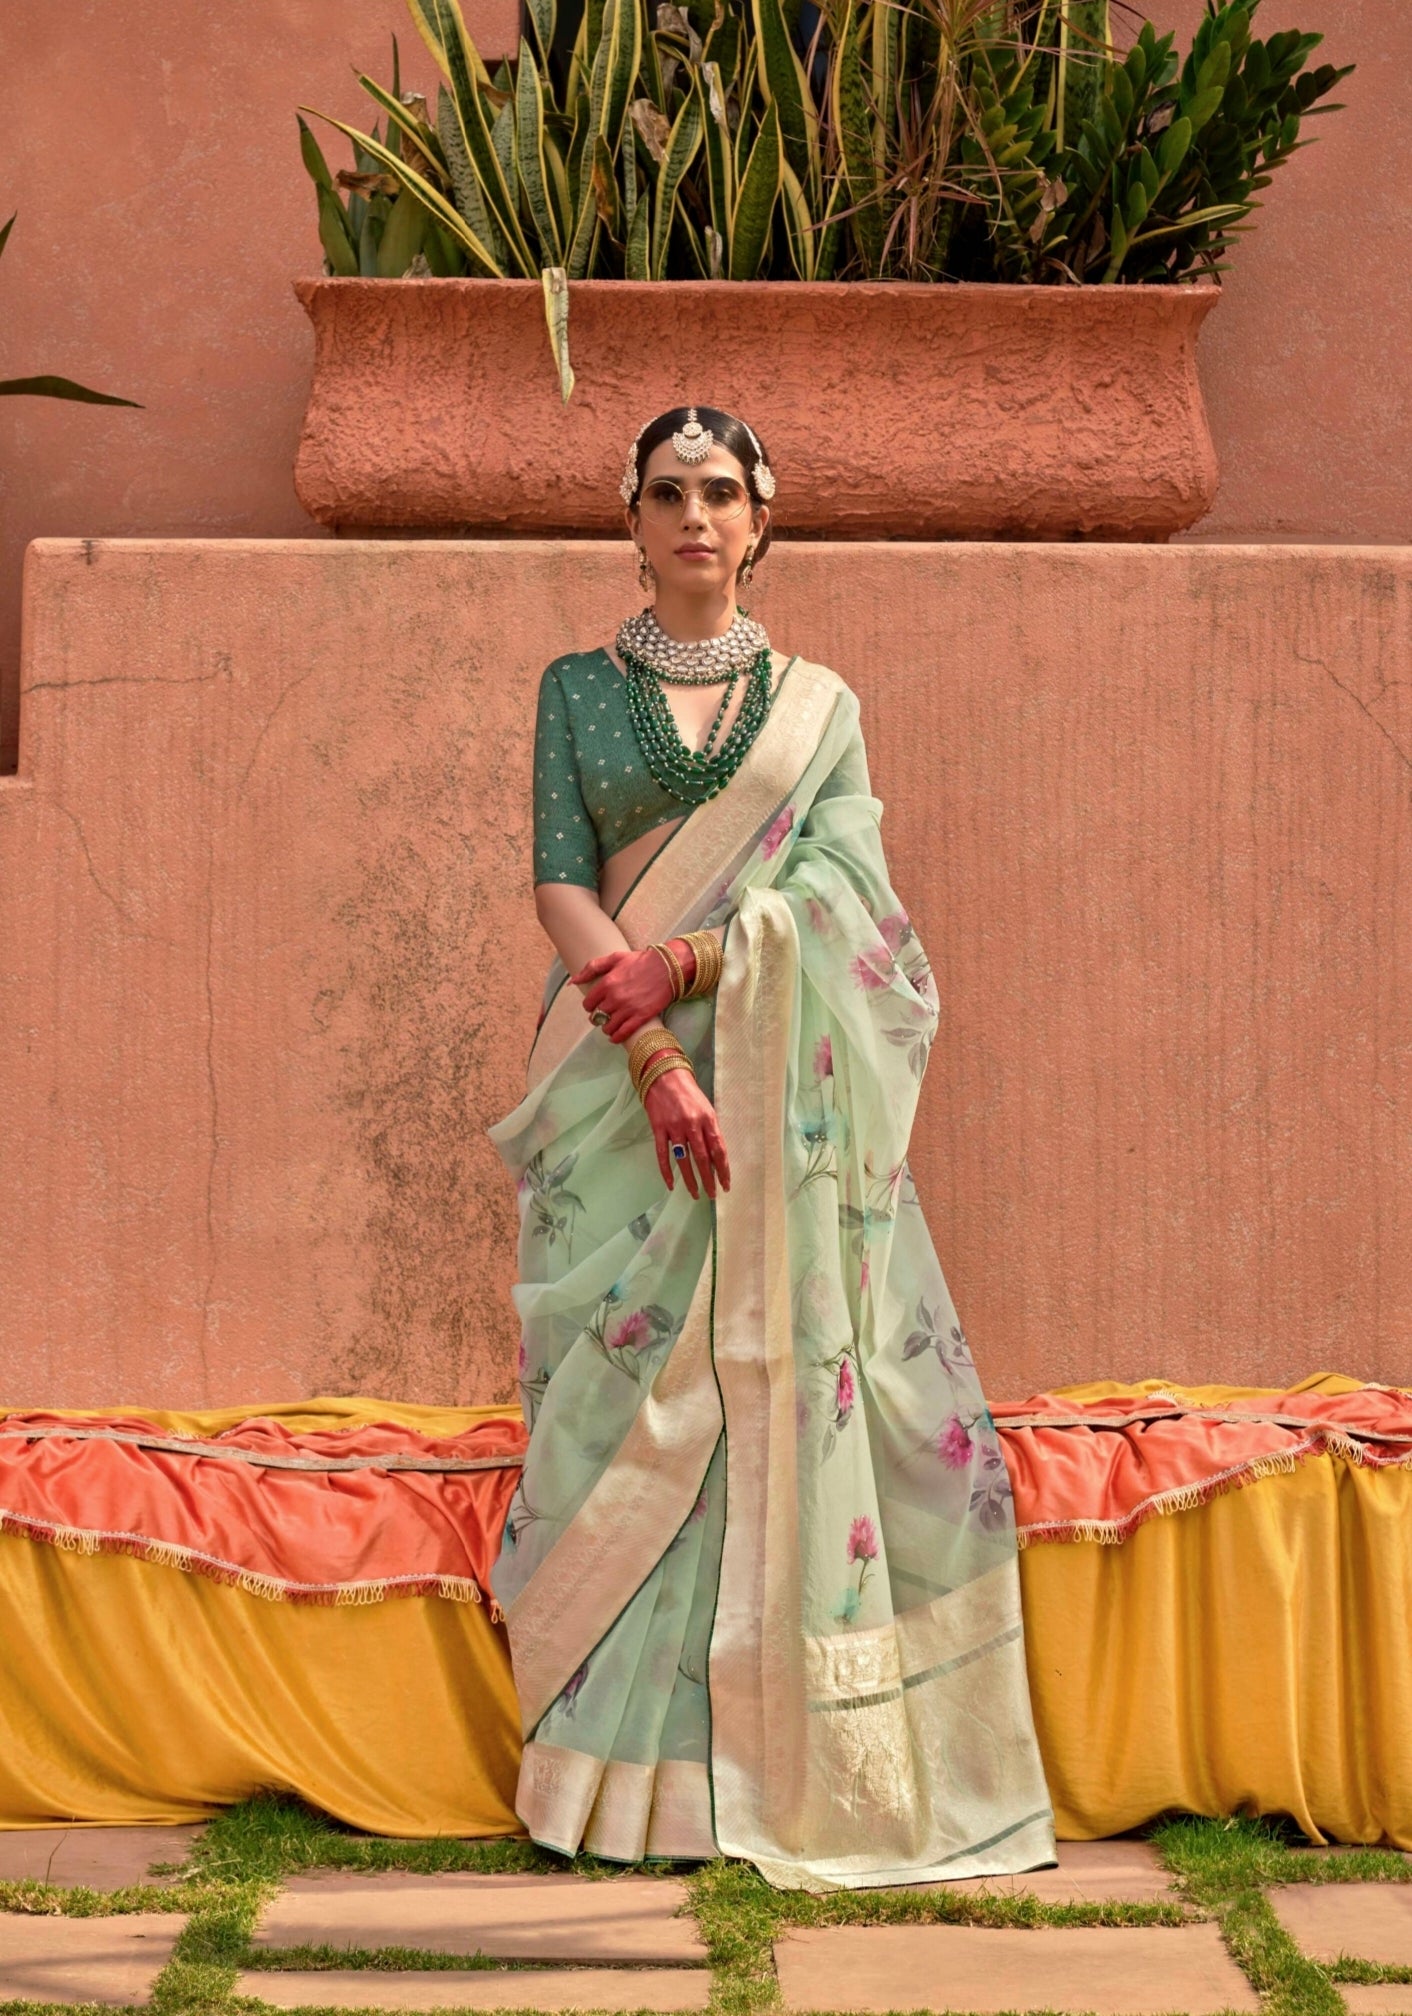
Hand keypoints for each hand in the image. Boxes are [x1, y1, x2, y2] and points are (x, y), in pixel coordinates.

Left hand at [574, 944, 691, 1041]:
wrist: (668, 967)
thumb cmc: (641, 961)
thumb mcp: (615, 958)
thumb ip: (592, 968)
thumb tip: (572, 981)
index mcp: (607, 983)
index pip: (588, 1003)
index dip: (590, 1006)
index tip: (595, 1005)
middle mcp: (615, 997)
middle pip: (597, 1016)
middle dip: (598, 1017)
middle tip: (603, 1015)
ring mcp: (628, 1009)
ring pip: (608, 1027)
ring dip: (606, 1028)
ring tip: (610, 1025)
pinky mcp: (641, 1017)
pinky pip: (623, 1033)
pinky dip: (616, 1037)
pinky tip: (615, 1036)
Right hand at [644, 1068, 730, 1198]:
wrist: (664, 1075)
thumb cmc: (688, 1092)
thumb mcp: (706, 1108)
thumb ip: (710, 1130)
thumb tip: (715, 1155)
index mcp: (708, 1119)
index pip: (718, 1149)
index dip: (723, 1169)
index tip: (726, 1184)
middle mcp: (692, 1124)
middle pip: (702, 1158)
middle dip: (708, 1179)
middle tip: (712, 1194)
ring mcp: (674, 1127)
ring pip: (683, 1159)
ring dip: (690, 1179)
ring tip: (695, 1193)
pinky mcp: (658, 1128)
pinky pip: (662, 1154)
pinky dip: (666, 1171)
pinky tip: (671, 1184)